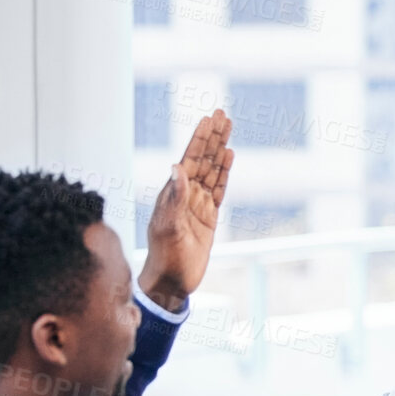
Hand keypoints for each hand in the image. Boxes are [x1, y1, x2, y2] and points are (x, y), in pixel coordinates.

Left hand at [138, 110, 234, 312]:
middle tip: (222, 113)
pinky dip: (225, 172)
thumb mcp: (168, 228)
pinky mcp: (209, 217)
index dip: (199, 138)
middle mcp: (185, 194)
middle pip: (202, 158)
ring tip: (228, 128)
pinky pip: (219, 189)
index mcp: (173, 193)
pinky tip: (229, 157)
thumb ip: (174, 198)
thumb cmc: (165, 257)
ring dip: (220, 149)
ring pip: (212, 170)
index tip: (209, 118)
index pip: (189, 158)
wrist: (171, 282)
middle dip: (212, 136)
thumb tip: (177, 166)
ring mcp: (198, 205)